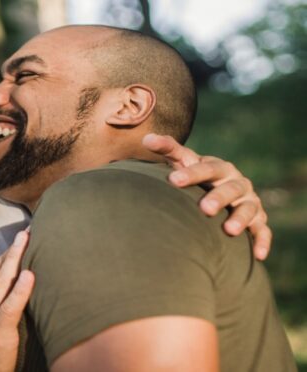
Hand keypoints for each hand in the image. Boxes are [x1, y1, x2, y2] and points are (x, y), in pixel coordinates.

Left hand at [143, 133, 270, 259]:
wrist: (218, 188)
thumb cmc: (196, 175)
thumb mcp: (184, 161)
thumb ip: (168, 149)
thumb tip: (147, 137)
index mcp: (219, 168)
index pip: (206, 168)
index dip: (191, 174)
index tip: (173, 180)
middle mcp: (237, 182)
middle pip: (230, 189)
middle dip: (218, 198)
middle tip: (204, 209)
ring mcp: (249, 201)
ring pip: (248, 209)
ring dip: (241, 219)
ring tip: (229, 231)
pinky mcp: (257, 220)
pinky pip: (263, 230)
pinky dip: (262, 241)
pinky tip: (257, 255)